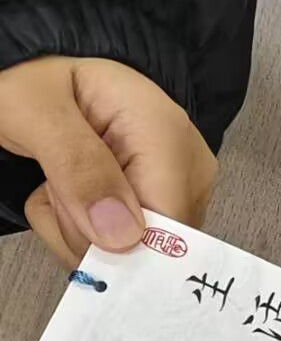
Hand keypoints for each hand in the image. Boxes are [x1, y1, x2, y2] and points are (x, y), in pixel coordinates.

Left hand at [0, 58, 215, 267]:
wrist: (36, 84)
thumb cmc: (35, 84)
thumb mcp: (35, 112)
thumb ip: (76, 166)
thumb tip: (124, 236)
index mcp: (166, 131)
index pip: (167, 224)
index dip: (117, 242)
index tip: (71, 217)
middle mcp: (186, 166)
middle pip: (151, 246)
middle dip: (88, 231)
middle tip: (56, 184)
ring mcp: (177, 192)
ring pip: (132, 257)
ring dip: (78, 232)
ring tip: (60, 183)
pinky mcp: (161, 213)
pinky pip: (123, 254)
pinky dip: (83, 235)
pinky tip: (71, 195)